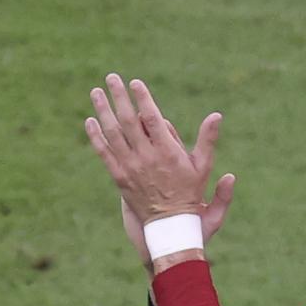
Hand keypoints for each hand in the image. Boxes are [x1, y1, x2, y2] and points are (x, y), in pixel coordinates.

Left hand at [86, 75, 234, 262]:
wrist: (171, 227)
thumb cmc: (190, 195)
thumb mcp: (203, 167)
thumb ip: (207, 140)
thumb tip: (216, 116)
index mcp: (167, 152)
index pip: (151, 117)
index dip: (142, 98)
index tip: (135, 83)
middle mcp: (146, 158)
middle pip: (128, 120)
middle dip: (119, 96)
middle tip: (111, 77)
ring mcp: (131, 168)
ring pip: (113, 134)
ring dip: (103, 111)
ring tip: (96, 93)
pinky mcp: (120, 178)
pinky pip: (104, 154)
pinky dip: (96, 137)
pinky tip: (90, 122)